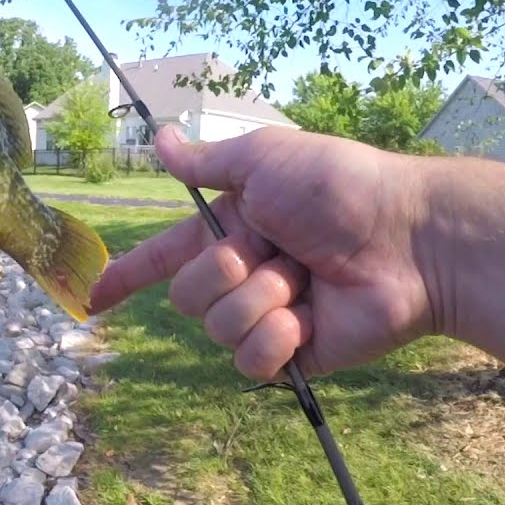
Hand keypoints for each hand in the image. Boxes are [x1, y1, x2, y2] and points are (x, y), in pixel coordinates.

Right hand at [88, 125, 435, 381]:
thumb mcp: (266, 159)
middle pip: (186, 295)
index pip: (164, 257)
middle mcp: (244, 274)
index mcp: (231, 228)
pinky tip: (306, 320)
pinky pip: (251, 362)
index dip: (128, 277)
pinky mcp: (293, 354)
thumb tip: (162, 141)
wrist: (408, 237)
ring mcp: (267, 316)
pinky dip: (274, 339)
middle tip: (274, 250)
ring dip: (259, 299)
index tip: (96, 299)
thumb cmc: (341, 185)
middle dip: (222, 271)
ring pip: (216, 327)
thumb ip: (206, 163)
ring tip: (303, 281)